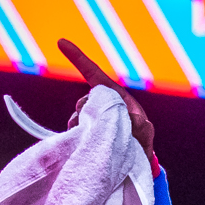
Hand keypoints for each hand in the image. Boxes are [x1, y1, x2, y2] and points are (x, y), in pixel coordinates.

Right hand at [58, 40, 156, 166]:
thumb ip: (139, 125)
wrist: (132, 162)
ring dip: (85, 128)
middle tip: (107, 131)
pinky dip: (79, 137)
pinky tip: (90, 146)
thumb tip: (130, 118)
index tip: (61, 42)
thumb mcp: (144, 132)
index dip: (78, 58)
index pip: (94, 74)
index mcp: (115, 96)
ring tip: (103, 142)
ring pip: (77, 117)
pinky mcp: (84, 131)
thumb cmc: (140, 142)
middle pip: (83, 101)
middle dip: (88, 112)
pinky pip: (74, 131)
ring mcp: (91, 117)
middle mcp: (101, 104)